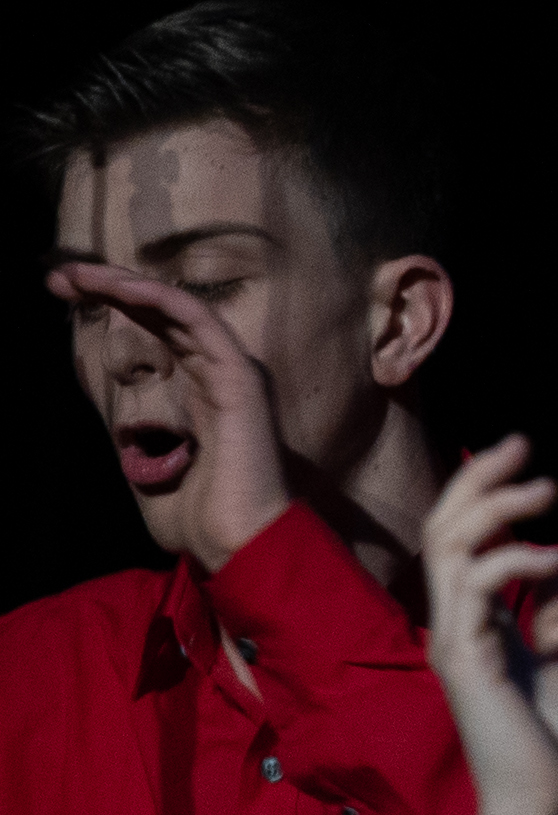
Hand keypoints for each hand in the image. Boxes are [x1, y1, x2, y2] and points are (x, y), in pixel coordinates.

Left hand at [50, 255, 297, 562]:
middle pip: (164, 312)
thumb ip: (136, 435)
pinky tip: (122, 288)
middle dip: (110, 286)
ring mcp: (234, 371)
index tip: (65, 294)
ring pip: (178, 308)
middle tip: (60, 274)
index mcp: (206, 388)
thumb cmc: (200, 516)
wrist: (237, 540)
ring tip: (76, 273)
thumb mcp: (147, 464)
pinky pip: (200, 323)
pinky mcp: (240, 377)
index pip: (159, 330)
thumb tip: (115, 422)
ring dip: (125, 284)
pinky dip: (161, 300)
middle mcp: (221, 371)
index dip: (116, 305)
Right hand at [423, 441, 557, 814]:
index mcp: (481, 628)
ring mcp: (458, 646)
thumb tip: (557, 560)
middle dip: (478, 483)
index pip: (463, 545)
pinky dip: (511, 563)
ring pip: (449, 552)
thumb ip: (555, 614)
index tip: (522, 459)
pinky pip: (475, 594)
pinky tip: (550, 558)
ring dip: (495, 510)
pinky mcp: (468, 666)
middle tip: (519, 445)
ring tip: (545, 488)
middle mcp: (459, 631)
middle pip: (443, 533)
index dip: (483, 497)